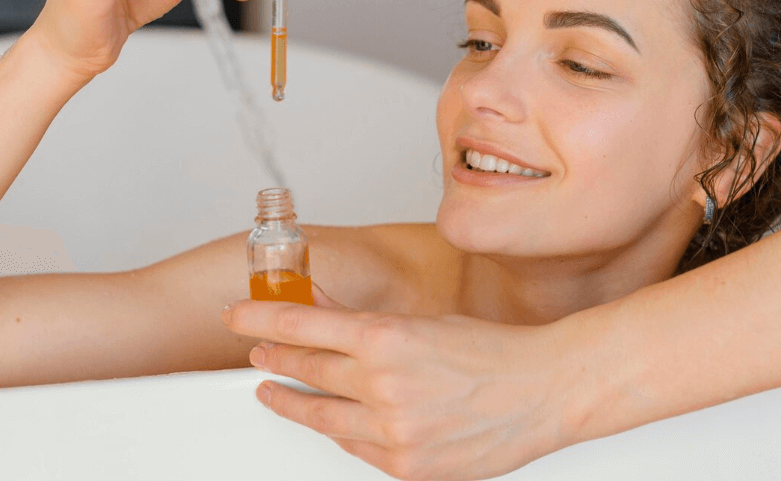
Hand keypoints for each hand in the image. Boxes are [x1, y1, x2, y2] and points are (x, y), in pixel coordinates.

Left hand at [221, 283, 572, 480]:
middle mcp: (383, 385)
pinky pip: (355, 449)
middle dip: (273, 358)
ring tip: (275, 391)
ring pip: (320, 415)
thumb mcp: (424, 322)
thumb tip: (322, 314)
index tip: (237, 317)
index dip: (259, 319)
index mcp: (386, 337)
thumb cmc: (494, 352)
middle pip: (304, 369)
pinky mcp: (406, 466)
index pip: (300, 325)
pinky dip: (340, 432)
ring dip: (292, 400)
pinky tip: (332, 421)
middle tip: (258, 353)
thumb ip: (366, 324)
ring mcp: (392, 431)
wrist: (543, 392)